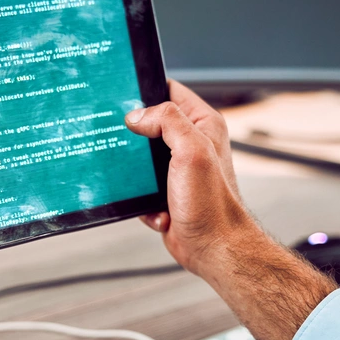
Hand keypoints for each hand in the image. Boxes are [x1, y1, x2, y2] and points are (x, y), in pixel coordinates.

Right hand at [125, 80, 253, 275]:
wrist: (214, 249)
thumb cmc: (212, 205)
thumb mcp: (191, 151)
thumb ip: (167, 122)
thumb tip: (138, 114)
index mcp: (203, 125)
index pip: (170, 91)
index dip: (147, 90)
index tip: (126, 97)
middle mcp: (192, 143)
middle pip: (150, 123)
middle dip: (134, 136)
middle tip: (127, 145)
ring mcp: (178, 168)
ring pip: (141, 157)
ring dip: (137, 174)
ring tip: (146, 185)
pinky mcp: (167, 191)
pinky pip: (142, 186)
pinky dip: (144, 199)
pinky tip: (159, 209)